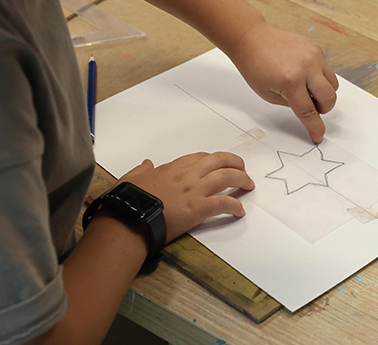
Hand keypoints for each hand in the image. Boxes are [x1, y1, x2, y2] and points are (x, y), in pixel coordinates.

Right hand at [119, 153, 253, 240]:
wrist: (129, 220)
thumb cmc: (128, 201)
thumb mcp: (131, 178)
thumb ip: (141, 169)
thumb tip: (146, 163)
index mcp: (172, 168)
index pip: (200, 157)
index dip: (213, 159)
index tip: (219, 163)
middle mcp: (187, 176)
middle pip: (218, 161)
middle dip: (234, 162)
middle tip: (242, 169)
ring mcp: (194, 191)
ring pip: (226, 177)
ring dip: (241, 179)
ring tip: (248, 185)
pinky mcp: (198, 208)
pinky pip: (223, 203)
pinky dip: (235, 206)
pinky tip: (240, 211)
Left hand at [227, 22, 338, 142]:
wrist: (252, 39)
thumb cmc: (255, 66)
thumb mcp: (268, 95)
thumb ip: (292, 104)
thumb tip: (310, 111)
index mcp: (291, 82)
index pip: (309, 111)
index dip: (315, 127)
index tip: (318, 135)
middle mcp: (306, 67)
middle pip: (329, 98)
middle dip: (323, 109)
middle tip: (312, 108)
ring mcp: (314, 56)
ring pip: (333, 84)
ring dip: (325, 93)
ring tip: (307, 91)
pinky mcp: (316, 48)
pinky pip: (326, 69)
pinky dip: (319, 77)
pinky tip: (304, 75)